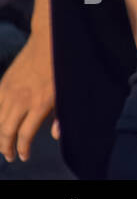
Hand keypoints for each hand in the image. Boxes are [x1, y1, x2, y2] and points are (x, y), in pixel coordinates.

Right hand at [0, 31, 55, 162]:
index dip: (22, 149)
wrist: (49, 41)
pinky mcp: (3, 83)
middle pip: (6, 132)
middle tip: (10, 156)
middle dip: (6, 147)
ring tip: (2, 144)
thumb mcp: (68, 91)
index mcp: (39, 104)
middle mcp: (21, 100)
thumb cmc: (63, 67)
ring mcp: (9, 91)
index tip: (23, 157)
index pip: (24, 135)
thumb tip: (55, 136)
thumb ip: (61, 115)